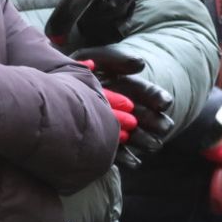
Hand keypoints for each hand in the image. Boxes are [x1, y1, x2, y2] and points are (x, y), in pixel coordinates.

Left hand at [72, 47, 174, 166]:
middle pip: (150, 119)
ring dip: (144, 141)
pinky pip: (120, 154)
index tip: (163, 103)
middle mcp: (131, 110)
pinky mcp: (107, 144)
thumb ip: (120, 60)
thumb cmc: (83, 67)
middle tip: (161, 127)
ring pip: (139, 138)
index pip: (151, 95)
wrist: (59, 89)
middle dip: (156, 123)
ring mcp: (121, 128)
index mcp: (132, 89)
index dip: (158, 98)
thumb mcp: (100, 59)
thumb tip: (141, 64)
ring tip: (150, 144)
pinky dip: (126, 158)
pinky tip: (132, 161)